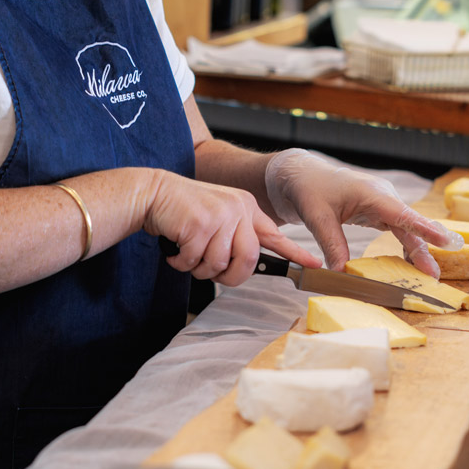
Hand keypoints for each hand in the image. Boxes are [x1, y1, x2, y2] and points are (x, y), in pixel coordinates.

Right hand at [143, 172, 320, 285]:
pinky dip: (182, 262)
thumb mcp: (218, 217)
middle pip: (248, 259)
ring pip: (219, 264)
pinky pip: (196, 261)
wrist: (153, 193)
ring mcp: (220, 214)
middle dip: (229, 276)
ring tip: (188, 252)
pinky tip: (177, 247)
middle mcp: (238, 208)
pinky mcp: (200, 223)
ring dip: (199, 269)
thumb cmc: (184, 212)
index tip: (315, 265)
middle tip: (210, 272)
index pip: (275, 235)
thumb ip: (235, 237)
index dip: (295, 253)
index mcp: (246, 207)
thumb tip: (246, 267)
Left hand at [265, 149, 462, 277]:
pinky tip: (410, 264)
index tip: (448, 241)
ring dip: (417, 251)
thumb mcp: (316, 216)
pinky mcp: (377, 212)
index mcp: (372, 193)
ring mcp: (381, 204)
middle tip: (434, 277)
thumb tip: (341, 273)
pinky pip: (397, 230)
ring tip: (427, 276)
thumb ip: (331, 243)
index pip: (403, 214)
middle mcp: (382, 197)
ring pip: (406, 230)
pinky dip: (404, 247)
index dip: (426, 229)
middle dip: (425, 250)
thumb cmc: (309, 188)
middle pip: (409, 226)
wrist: (301, 175)